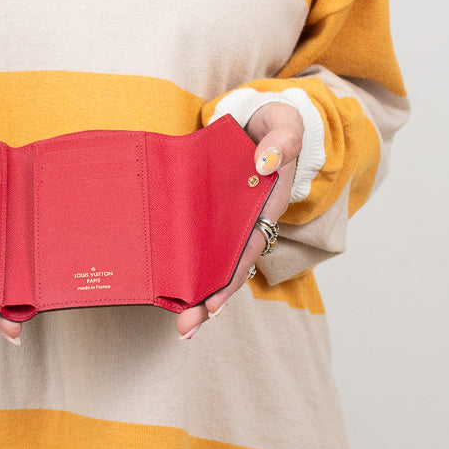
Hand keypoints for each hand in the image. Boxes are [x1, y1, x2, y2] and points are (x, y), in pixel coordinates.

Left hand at [174, 102, 304, 339]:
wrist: (259, 120)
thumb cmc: (274, 126)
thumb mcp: (283, 124)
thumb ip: (281, 140)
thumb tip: (264, 162)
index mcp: (266, 208)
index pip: (247, 251)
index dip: (230, 280)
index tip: (212, 306)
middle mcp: (247, 223)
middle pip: (227, 269)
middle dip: (208, 301)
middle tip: (185, 328)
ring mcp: (225, 222)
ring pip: (210, 263)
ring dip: (195, 293)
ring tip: (179, 324)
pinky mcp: (207, 215)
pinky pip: (195, 244)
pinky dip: (183, 265)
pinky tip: (164, 287)